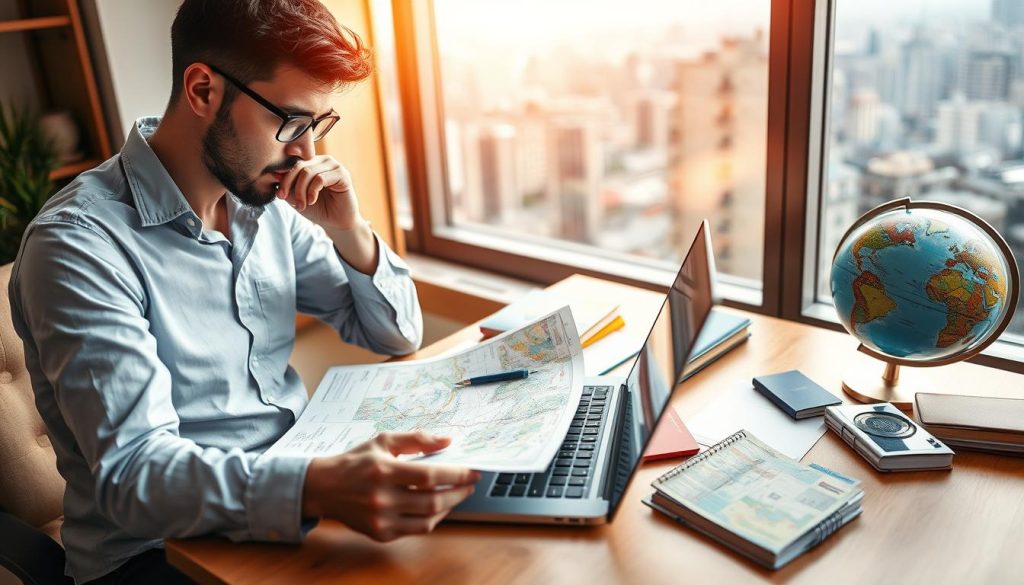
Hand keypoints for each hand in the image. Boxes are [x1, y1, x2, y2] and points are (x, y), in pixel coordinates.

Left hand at [277, 155, 362, 229]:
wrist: (336, 223)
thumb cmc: (318, 209)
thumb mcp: (296, 197)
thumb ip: (286, 186)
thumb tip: (272, 174)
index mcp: (312, 163)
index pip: (293, 163)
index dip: (283, 178)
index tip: (279, 196)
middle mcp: (323, 160)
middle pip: (299, 166)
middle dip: (290, 185)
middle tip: (287, 200)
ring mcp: (334, 165)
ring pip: (308, 172)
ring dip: (301, 191)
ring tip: (302, 205)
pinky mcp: (342, 174)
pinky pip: (320, 178)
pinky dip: (313, 191)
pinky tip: (312, 201)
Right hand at [301, 432, 480, 541]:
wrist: (323, 487)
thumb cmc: (355, 461)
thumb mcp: (383, 441)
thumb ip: (416, 439)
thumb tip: (446, 440)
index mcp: (383, 470)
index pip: (430, 476)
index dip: (456, 475)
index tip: (472, 472)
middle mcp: (382, 498)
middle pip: (432, 501)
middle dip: (458, 493)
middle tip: (469, 484)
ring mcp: (380, 519)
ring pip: (427, 520)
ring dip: (448, 508)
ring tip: (456, 495)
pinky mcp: (380, 533)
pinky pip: (415, 530)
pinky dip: (431, 519)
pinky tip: (437, 507)